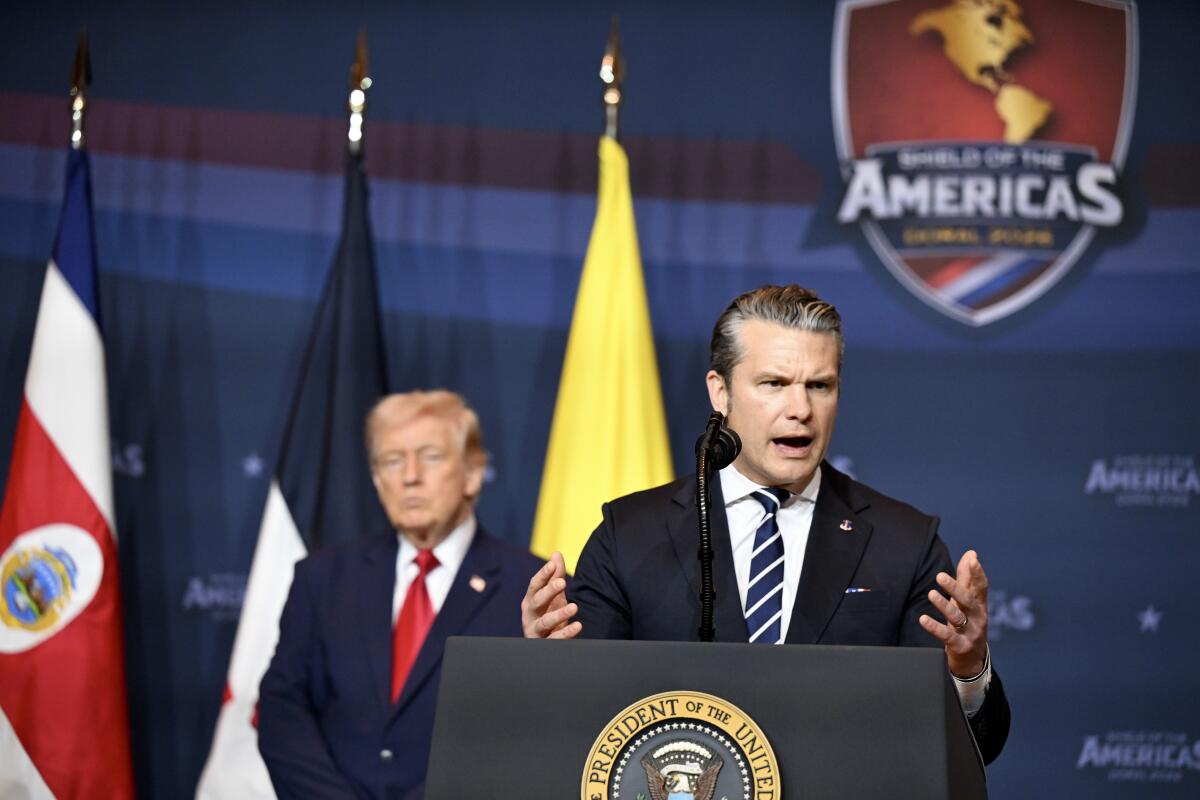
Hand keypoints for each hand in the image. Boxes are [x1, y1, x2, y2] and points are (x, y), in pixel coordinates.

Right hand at [521, 551, 580, 638]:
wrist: (547, 643)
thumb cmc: (549, 614)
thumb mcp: (554, 596)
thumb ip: (555, 576)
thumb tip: (556, 553)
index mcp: (531, 600)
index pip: (535, 585)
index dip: (543, 575)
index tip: (553, 565)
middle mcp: (530, 615)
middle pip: (536, 601)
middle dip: (548, 591)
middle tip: (562, 582)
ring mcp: (535, 631)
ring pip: (544, 622)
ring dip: (559, 614)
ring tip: (574, 607)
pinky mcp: (544, 645)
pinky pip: (554, 640)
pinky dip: (566, 633)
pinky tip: (578, 626)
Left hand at [919, 549, 988, 678]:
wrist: (973, 661)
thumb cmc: (968, 623)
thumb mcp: (969, 602)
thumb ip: (968, 578)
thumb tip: (971, 553)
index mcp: (980, 605)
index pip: (981, 587)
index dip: (978, 573)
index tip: (972, 559)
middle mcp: (978, 617)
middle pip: (968, 601)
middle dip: (955, 588)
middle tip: (940, 576)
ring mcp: (971, 632)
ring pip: (957, 617)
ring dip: (944, 605)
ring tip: (931, 594)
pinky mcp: (961, 646)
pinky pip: (947, 636)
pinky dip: (935, 627)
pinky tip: (923, 619)